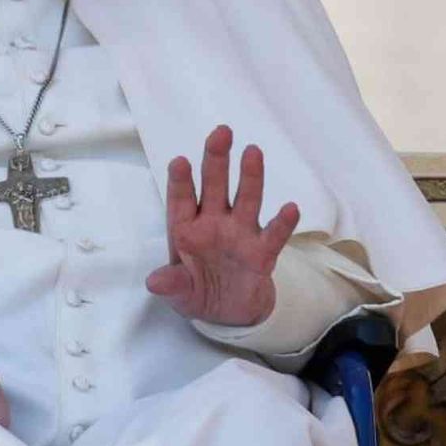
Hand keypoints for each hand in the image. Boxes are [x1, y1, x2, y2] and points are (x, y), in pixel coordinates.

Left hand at [144, 124, 301, 326]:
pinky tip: (290, 208)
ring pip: (245, 199)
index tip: (180, 161)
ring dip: (250, 177)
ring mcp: (240, 234)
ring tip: (252, 152)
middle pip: (214, 186)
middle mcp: (213, 224)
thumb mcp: (180, 295)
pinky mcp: (263, 252)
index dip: (180, 181)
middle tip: (221, 132)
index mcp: (186, 229)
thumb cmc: (197, 293)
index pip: (181, 200)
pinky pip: (274, 234)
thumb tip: (154, 282)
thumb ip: (171, 285)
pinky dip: (282, 223)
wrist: (230, 314)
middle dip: (216, 160)